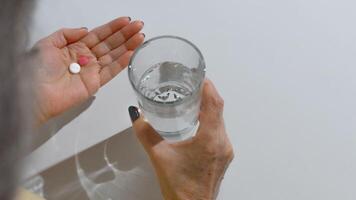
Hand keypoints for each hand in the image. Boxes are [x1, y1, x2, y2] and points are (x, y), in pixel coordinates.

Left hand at [33, 17, 143, 124]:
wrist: (34, 94)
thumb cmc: (35, 70)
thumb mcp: (47, 43)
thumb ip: (67, 34)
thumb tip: (85, 30)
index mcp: (74, 47)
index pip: (98, 34)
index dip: (113, 27)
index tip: (126, 21)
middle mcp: (85, 58)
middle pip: (109, 44)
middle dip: (125, 34)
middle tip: (139, 26)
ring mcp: (91, 71)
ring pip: (113, 56)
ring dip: (128, 46)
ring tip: (140, 37)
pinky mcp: (95, 84)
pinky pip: (111, 71)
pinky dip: (122, 63)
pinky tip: (131, 53)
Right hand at [129, 80, 233, 199]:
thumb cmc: (180, 187)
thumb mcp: (159, 157)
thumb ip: (146, 133)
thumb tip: (137, 116)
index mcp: (210, 139)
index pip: (215, 103)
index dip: (208, 87)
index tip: (201, 76)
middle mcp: (222, 143)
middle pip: (220, 110)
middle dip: (208, 95)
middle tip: (194, 84)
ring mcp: (225, 151)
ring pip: (221, 121)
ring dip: (210, 108)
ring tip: (195, 99)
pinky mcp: (223, 157)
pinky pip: (220, 132)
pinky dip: (211, 121)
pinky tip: (199, 122)